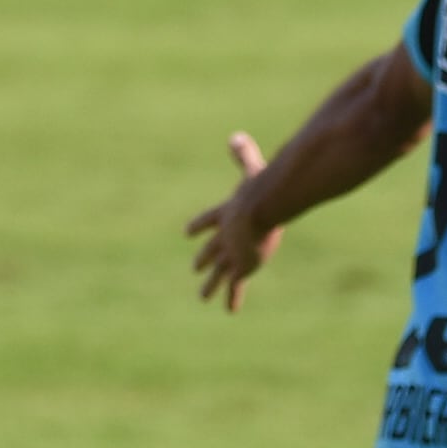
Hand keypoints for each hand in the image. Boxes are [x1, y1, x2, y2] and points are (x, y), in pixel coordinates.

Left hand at [184, 132, 284, 311]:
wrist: (259, 209)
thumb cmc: (259, 188)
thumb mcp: (252, 169)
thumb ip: (244, 155)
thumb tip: (235, 137)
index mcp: (227, 213)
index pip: (209, 220)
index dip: (199, 225)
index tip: (187, 232)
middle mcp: (226, 235)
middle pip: (212, 249)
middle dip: (204, 258)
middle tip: (195, 268)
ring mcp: (233, 252)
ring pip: (219, 272)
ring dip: (211, 284)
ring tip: (202, 297)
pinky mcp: (241, 266)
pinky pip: (236, 286)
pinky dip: (232, 297)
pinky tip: (228, 310)